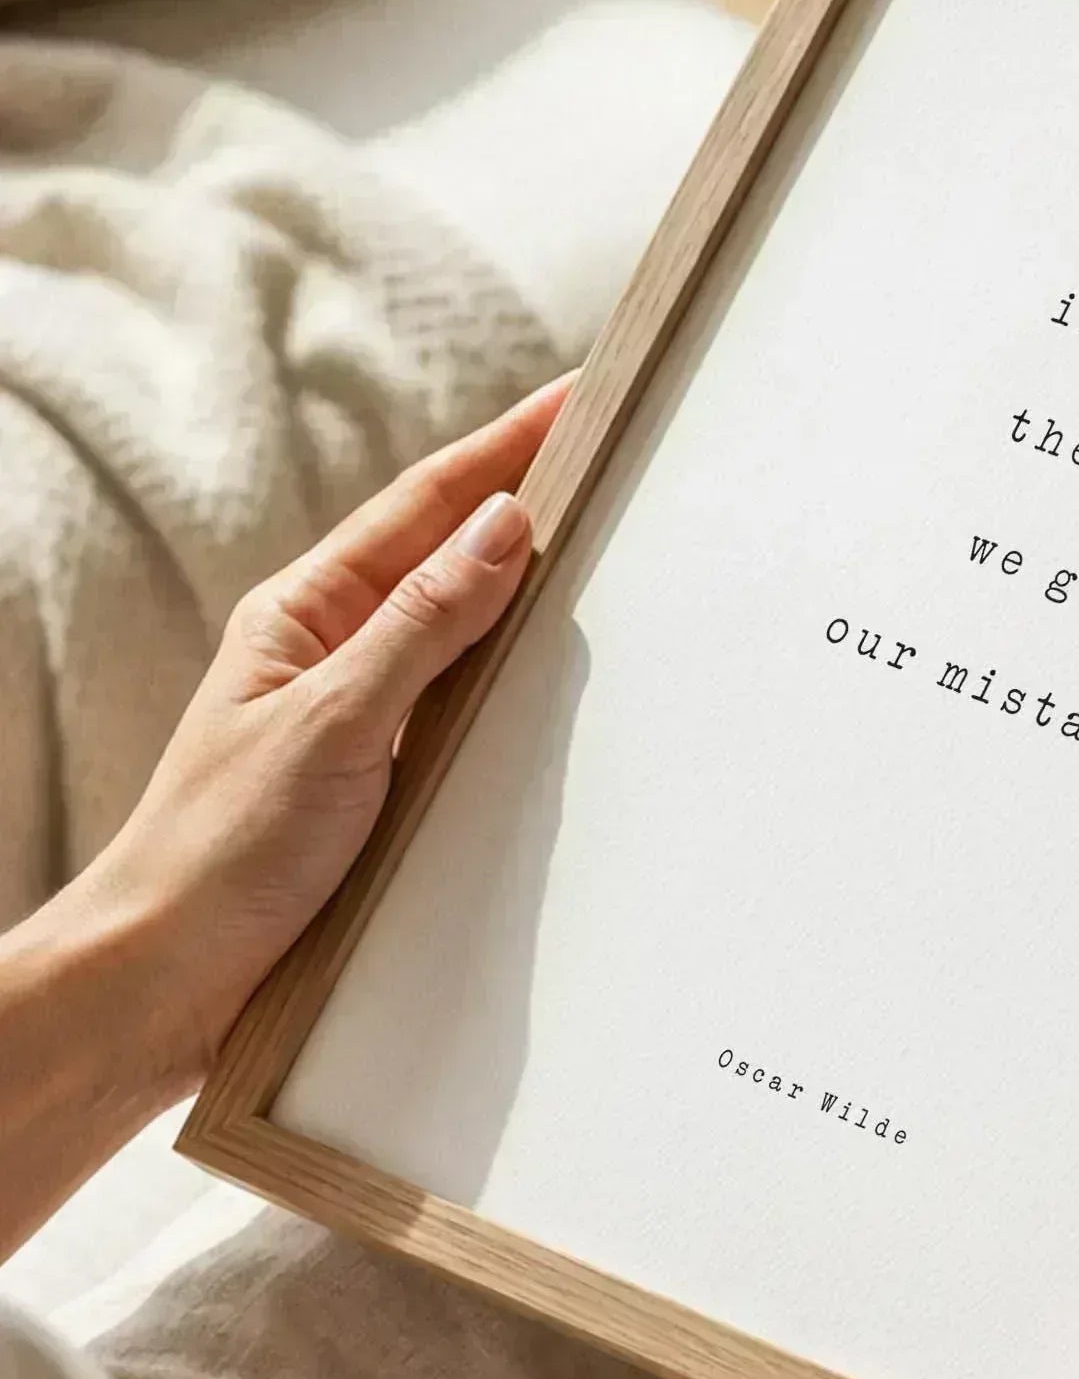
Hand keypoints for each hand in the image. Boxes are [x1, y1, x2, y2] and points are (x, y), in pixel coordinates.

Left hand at [80, 373, 573, 1095]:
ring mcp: (366, 713)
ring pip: (467, 628)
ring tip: (611, 543)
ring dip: (533, 585)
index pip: (427, 504)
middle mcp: (339, 650)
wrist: (164, 979)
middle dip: (531, 495)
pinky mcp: (387, 779)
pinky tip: (566, 678)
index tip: (579, 398)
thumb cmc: (220, 851)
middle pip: (453, 552)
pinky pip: (469, 704)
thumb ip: (422, 625)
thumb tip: (504, 527)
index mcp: (307, 612)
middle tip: (613, 452)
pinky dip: (520, 674)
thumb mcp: (332, 723)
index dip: (507, 446)